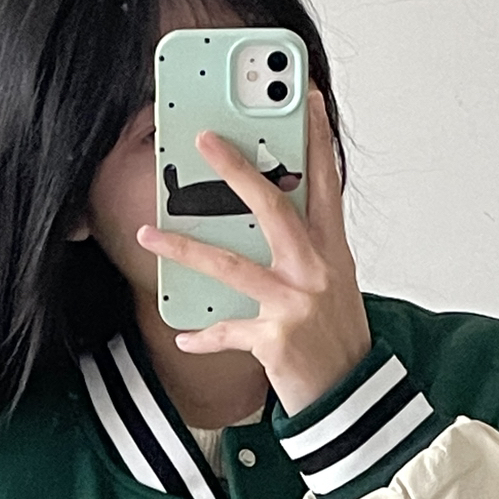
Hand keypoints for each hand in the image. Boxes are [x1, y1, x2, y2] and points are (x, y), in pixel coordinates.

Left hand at [135, 84, 371, 414]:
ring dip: (183, 247)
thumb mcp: (330, 286)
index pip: (324, 183)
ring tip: (147, 232)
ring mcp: (296, 304)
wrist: (351, 400)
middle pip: (274, 207)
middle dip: (237, 169)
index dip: (316, 138)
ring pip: (231, 265)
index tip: (307, 98)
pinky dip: (204, 334)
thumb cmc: (335, 340)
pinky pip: (227, 331)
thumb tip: (266, 214)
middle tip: (204, 138)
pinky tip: (184, 333)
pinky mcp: (277, 339)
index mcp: (332, 251)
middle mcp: (316, 270)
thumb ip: (304, 249)